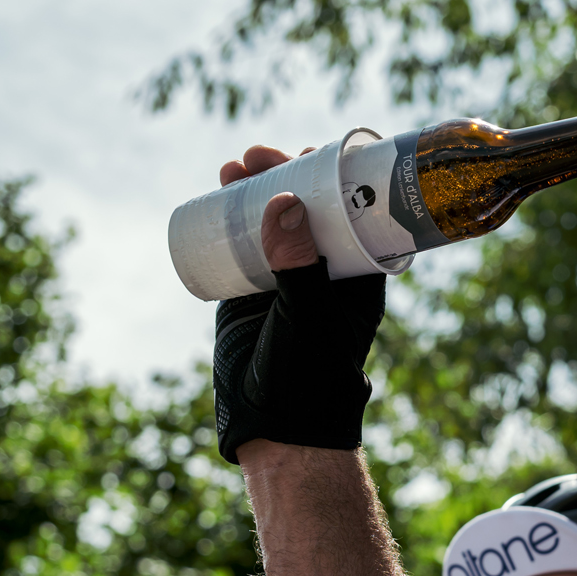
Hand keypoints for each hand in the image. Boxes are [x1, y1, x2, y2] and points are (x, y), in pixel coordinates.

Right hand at [211, 147, 387, 462]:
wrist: (277, 424)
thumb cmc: (310, 374)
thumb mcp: (308, 313)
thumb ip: (298, 264)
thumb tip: (283, 201)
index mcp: (357, 272)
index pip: (351, 211)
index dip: (332, 176)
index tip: (307, 151)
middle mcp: (323, 270)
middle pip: (307, 208)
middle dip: (283, 175)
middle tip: (257, 156)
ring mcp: (286, 279)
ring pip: (272, 221)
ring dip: (254, 189)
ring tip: (233, 167)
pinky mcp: (252, 292)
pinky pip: (243, 244)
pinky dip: (231, 216)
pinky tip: (219, 192)